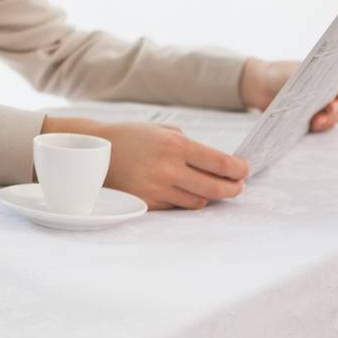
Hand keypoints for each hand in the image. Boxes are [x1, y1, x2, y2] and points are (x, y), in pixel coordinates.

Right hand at [41, 116, 248, 209]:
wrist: (92, 151)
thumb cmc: (130, 137)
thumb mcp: (161, 130)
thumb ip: (188, 144)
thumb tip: (217, 161)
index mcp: (174, 145)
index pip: (220, 163)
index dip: (238, 169)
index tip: (244, 170)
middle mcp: (168, 169)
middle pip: (215, 188)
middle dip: (232, 188)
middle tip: (237, 186)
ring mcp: (157, 189)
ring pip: (198, 202)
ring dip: (208, 196)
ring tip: (210, 188)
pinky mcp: (147, 203)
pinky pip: (177, 208)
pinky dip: (185, 201)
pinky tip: (185, 192)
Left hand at [239, 58, 337, 131]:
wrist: (261, 87)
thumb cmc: (280, 75)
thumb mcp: (293, 72)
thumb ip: (308, 77)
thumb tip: (322, 85)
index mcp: (330, 75)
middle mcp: (332, 92)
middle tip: (329, 108)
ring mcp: (325, 107)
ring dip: (331, 119)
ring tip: (317, 121)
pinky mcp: (316, 120)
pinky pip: (325, 126)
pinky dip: (322, 126)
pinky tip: (313, 126)